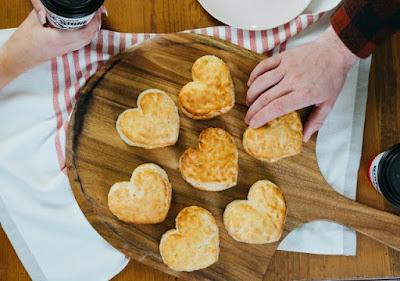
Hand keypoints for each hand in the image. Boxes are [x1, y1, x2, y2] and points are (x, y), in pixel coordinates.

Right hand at [0, 8, 101, 88]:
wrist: (17, 60)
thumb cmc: (22, 44)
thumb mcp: (32, 22)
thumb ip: (43, 11)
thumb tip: (52, 5)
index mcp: (59, 40)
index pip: (84, 32)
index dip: (93, 22)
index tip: (96, 13)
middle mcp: (65, 47)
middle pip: (88, 38)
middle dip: (95, 25)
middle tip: (97, 14)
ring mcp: (65, 51)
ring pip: (85, 42)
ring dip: (91, 31)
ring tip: (92, 20)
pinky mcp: (62, 52)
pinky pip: (79, 44)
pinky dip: (85, 36)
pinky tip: (83, 29)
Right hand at [244, 26, 358, 141]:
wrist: (336, 51)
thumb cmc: (332, 78)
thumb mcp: (328, 103)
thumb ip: (316, 122)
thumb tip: (304, 137)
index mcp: (304, 94)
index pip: (276, 108)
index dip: (261, 117)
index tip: (253, 125)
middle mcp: (293, 80)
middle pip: (265, 98)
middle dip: (253, 111)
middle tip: (248, 119)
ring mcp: (286, 67)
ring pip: (261, 82)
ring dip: (251, 94)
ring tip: (249, 103)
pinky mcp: (283, 57)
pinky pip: (263, 66)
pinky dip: (254, 75)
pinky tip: (251, 84)